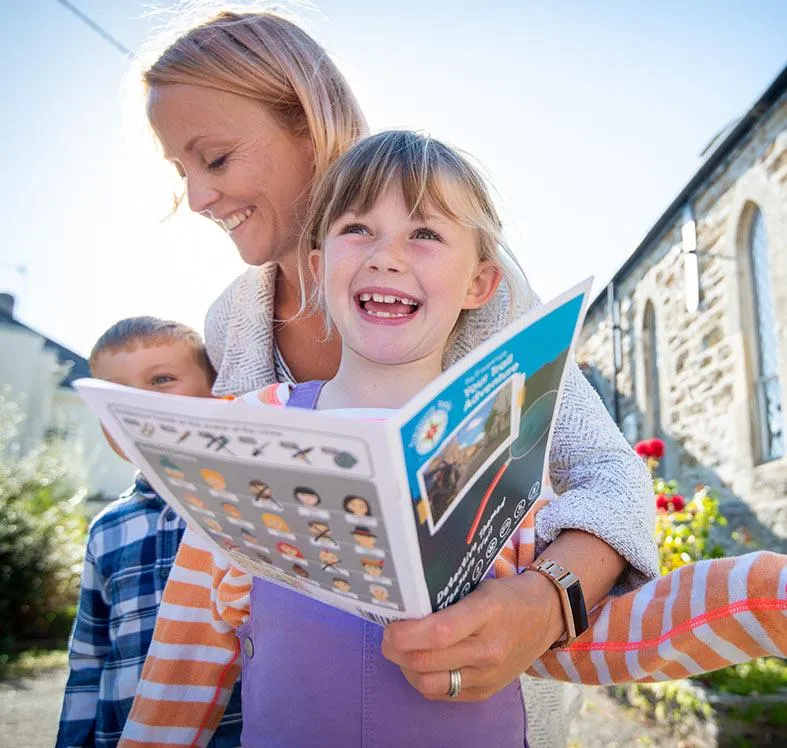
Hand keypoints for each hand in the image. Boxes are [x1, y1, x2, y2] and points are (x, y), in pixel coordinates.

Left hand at [381, 572, 562, 700]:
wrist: (545, 616)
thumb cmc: (507, 595)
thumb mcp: (478, 585)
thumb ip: (446, 599)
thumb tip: (403, 605)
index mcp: (486, 614)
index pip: (439, 632)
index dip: (406, 633)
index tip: (390, 624)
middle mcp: (488, 650)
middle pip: (426, 661)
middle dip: (396, 649)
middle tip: (388, 635)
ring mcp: (487, 676)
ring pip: (429, 683)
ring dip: (406, 668)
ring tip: (402, 650)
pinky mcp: (485, 692)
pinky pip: (442, 694)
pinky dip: (424, 680)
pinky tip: (421, 663)